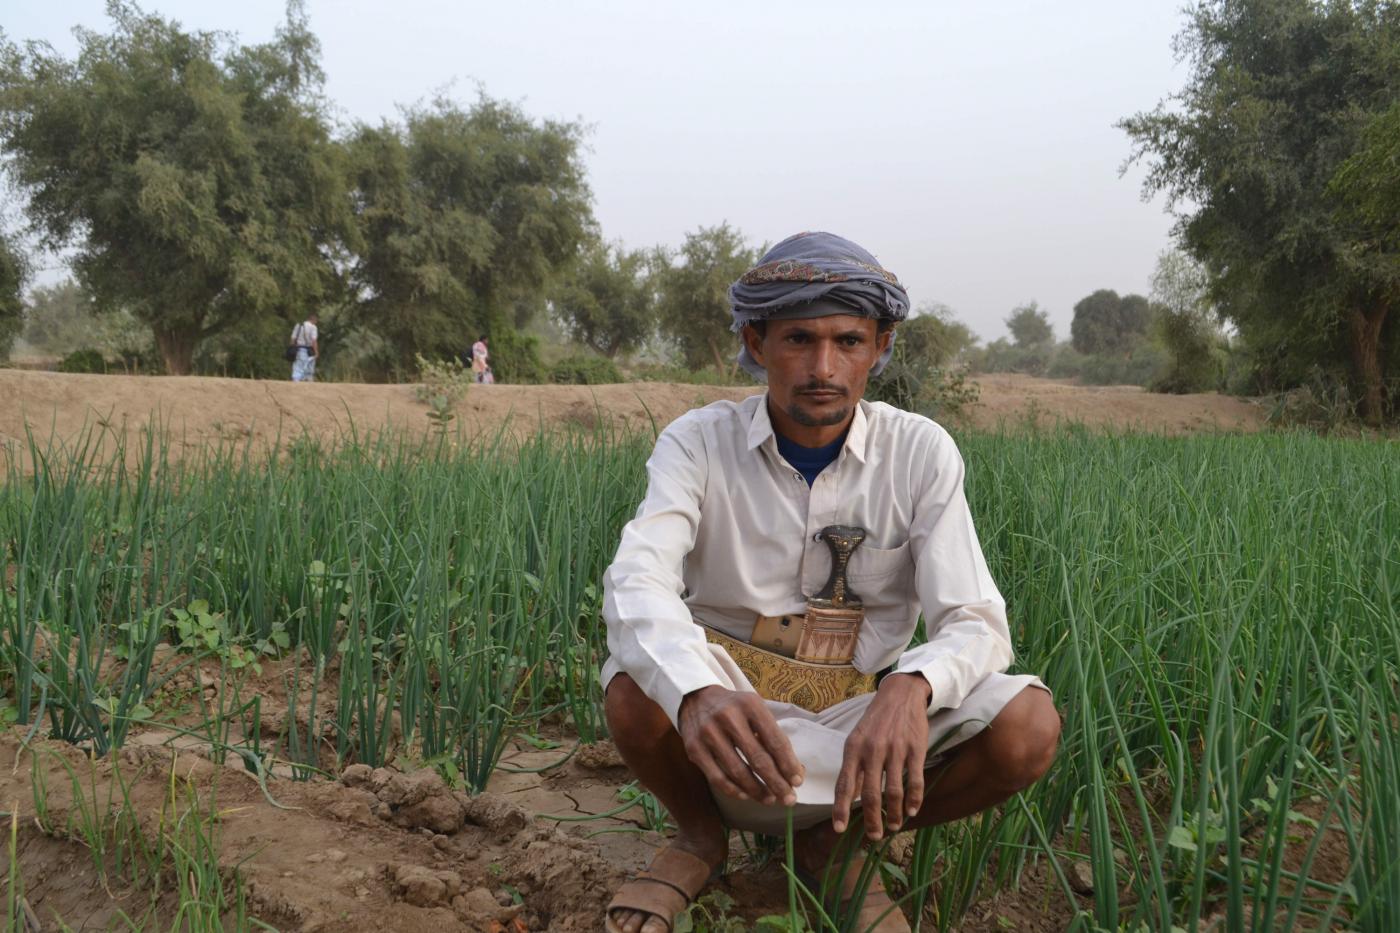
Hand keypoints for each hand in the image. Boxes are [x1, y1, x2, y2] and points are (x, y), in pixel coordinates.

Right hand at [678, 685, 804, 805]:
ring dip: (757, 791)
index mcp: (750, 704)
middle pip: (758, 758)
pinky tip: (746, 796)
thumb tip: (795, 772)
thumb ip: (773, 737)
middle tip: (788, 798)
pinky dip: (734, 791)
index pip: (775, 740)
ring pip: (738, 771)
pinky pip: (717, 778)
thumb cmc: (735, 709)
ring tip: (770, 799)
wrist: (696, 698)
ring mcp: (708, 733)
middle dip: (776, 783)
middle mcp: (728, 717)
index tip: (798, 781)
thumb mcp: (755, 711)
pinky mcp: (694, 748)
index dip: (788, 764)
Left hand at [831, 673, 931, 839]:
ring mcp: (895, 750)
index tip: (839, 829)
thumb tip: (850, 796)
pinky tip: (912, 811)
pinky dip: (914, 799)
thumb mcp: (857, 739)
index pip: (844, 784)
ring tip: (894, 826)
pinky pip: (915, 780)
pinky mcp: (915, 749)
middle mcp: (872, 750)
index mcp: (853, 748)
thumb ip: (854, 767)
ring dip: (895, 814)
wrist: (900, 694)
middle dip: (871, 820)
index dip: (841, 808)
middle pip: (871, 794)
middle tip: (874, 836)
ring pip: (894, 791)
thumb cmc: (875, 721)